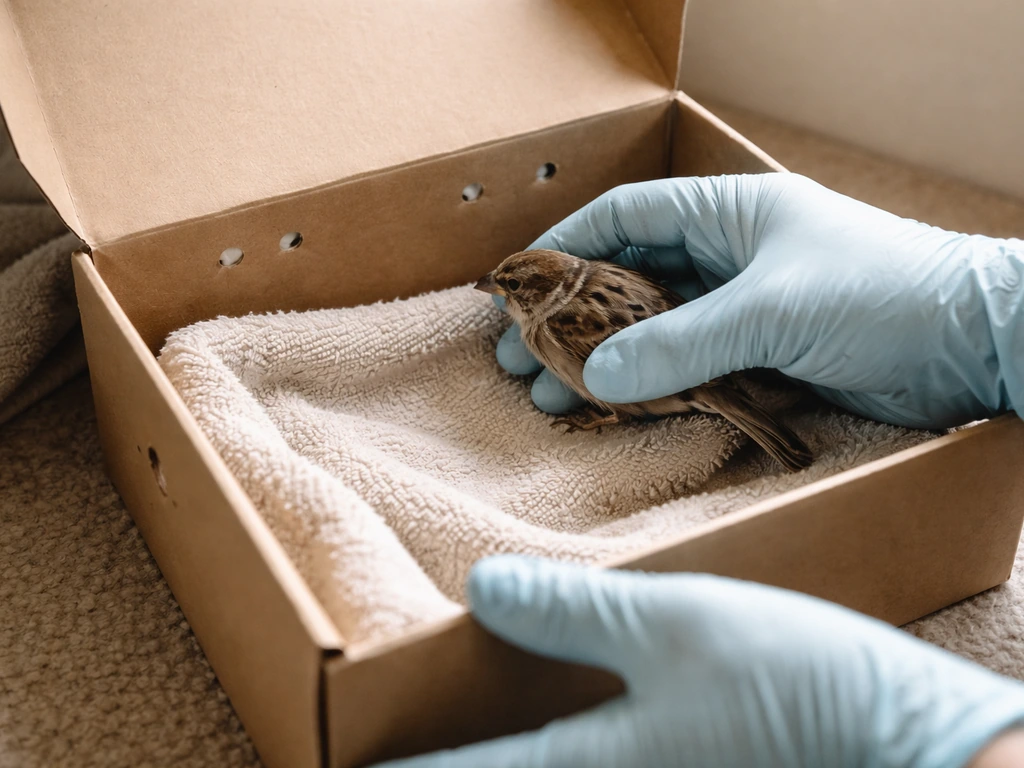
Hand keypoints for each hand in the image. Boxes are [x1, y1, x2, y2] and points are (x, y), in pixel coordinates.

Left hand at [373, 555, 1023, 767]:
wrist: (908, 747)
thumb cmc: (795, 688)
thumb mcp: (677, 626)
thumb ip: (575, 611)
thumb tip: (484, 591)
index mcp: (592, 766)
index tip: (338, 759)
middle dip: (443, 767)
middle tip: (388, 742)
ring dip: (496, 756)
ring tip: (462, 728)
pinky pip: (598, 763)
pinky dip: (553, 747)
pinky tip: (554, 714)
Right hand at [494, 173, 1023, 428]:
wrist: (972, 344)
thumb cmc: (882, 292)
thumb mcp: (773, 307)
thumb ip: (683, 342)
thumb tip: (601, 377)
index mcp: (726, 215)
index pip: (626, 217)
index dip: (566, 245)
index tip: (517, 284)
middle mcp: (726, 259)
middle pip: (627, 282)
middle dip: (570, 320)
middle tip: (518, 359)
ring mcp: (741, 311)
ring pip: (651, 334)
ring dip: (602, 363)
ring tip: (547, 397)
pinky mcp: (759, 359)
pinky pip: (686, 371)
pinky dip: (647, 391)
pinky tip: (610, 411)